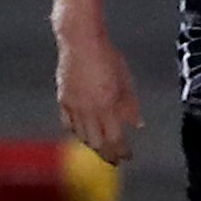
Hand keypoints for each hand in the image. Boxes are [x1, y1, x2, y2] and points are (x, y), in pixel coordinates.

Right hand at [56, 22, 142, 163]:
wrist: (80, 41)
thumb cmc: (108, 57)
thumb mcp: (126, 80)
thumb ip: (131, 105)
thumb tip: (137, 125)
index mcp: (107, 105)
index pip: (115, 139)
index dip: (122, 151)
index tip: (128, 157)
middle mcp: (89, 110)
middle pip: (97, 143)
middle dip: (107, 154)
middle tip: (115, 159)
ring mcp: (73, 106)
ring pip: (82, 136)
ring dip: (93, 145)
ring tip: (102, 148)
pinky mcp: (63, 100)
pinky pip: (68, 124)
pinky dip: (77, 132)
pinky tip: (84, 133)